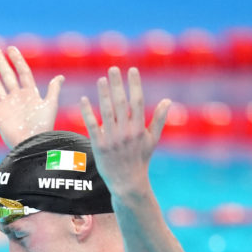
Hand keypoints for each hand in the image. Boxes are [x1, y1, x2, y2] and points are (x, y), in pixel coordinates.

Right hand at [0, 45, 63, 148]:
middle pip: (7, 75)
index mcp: (30, 93)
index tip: (11, 48)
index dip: (17, 60)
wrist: (31, 144)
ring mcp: (6, 105)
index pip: (23, 72)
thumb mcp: (50, 106)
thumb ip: (53, 91)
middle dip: (1, 61)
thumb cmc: (43, 127)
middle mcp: (17, 97)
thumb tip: (60, 77)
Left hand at [78, 66, 169, 198]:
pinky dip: (87, 112)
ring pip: (106, 112)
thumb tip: (168, 101)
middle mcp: (126, 132)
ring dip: (103, 94)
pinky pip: (91, 125)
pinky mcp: (99, 146)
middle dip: (117, 84)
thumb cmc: (140, 160)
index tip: (132, 70)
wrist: (127, 183)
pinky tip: (84, 99)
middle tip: (113, 68)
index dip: (134, 84)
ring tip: (101, 79)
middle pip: (121, 103)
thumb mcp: (153, 140)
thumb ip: (159, 119)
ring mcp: (112, 139)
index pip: (137, 101)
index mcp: (139, 129)